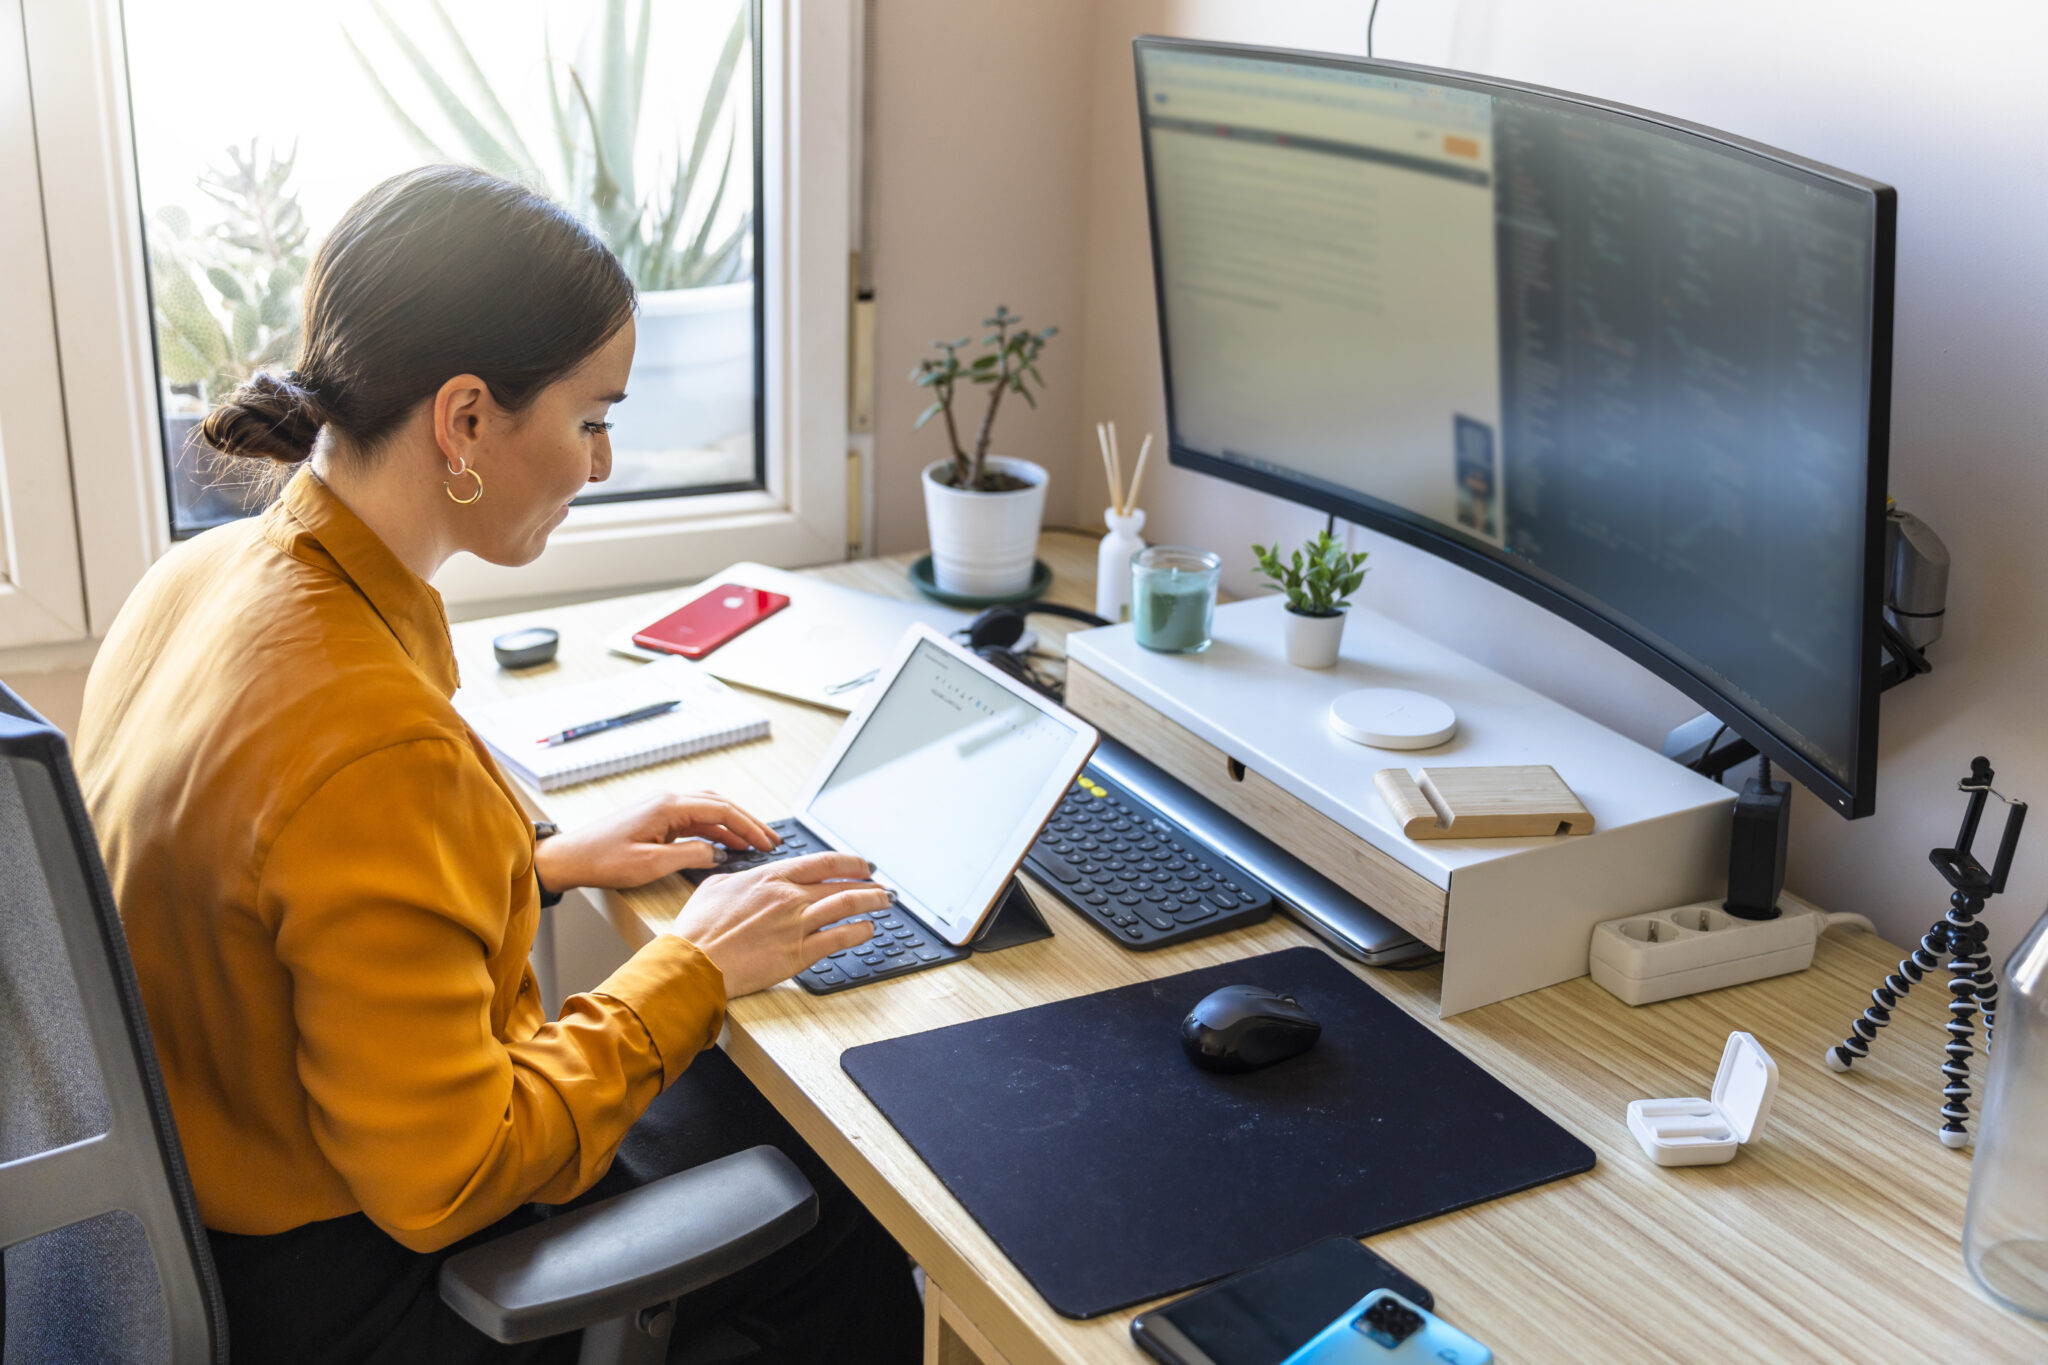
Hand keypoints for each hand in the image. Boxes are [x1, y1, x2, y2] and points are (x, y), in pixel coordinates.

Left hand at [533, 791, 780, 892]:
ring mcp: (661, 807)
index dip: (748, 826)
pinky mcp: (655, 818)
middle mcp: (666, 800)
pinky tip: (723, 843)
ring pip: (707, 809)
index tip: (766, 841)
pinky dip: (714, 829)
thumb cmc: (603, 860)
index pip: (720, 810)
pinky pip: (693, 818)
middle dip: (747, 822)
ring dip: (731, 824)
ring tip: (753, 842)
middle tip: (769, 840)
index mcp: (668, 806)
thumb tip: (719, 853)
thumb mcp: (651, 864)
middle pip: (718, 804)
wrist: (570, 857)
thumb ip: (690, 856)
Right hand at [672, 853, 888, 996]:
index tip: (862, 865)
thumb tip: (747, 876)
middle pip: (840, 883)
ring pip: (846, 906)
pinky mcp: (798, 954)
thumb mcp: (715, 888)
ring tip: (885, 902)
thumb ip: (740, 878)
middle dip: (867, 882)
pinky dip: (859, 931)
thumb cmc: (697, 930)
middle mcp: (788, 897)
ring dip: (872, 902)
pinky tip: (867, 929)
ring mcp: (796, 925)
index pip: (822, 862)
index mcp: (770, 878)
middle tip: (880, 884)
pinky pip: (839, 938)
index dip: (849, 862)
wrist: (692, 964)